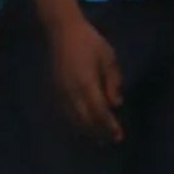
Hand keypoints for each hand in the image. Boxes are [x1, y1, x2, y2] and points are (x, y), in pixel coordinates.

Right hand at [46, 13, 123, 142]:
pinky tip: (82, 128)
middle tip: (111, 141)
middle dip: (99, 132)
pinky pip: (64, 113)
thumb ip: (113, 82)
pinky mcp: (54, 91)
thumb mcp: (109, 58)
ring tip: (99, 140)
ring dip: (86, 131)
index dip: (109, 125)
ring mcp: (60, 93)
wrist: (62, 32)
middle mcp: (71, 92)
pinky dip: (74, 123)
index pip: (99, 111)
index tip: (118, 136)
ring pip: (73, 119)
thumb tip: (116, 104)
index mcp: (86, 83)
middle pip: (86, 120)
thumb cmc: (90, 42)